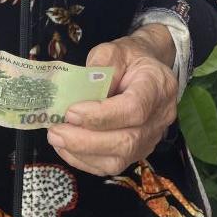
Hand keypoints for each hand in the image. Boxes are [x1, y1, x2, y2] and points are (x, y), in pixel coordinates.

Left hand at [46, 29, 178, 176]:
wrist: (146, 69)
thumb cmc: (128, 58)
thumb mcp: (112, 51)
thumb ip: (98, 68)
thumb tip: (78, 95)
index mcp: (157, 85)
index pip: (134, 109)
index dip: (101, 116)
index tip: (71, 112)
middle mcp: (160, 117)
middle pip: (127, 140)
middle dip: (86, 141)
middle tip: (55, 132)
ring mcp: (152, 138)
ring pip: (120, 159)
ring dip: (83, 153)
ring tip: (57, 139)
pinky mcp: (139, 151)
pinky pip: (113, 166)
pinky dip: (86, 161)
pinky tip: (66, 148)